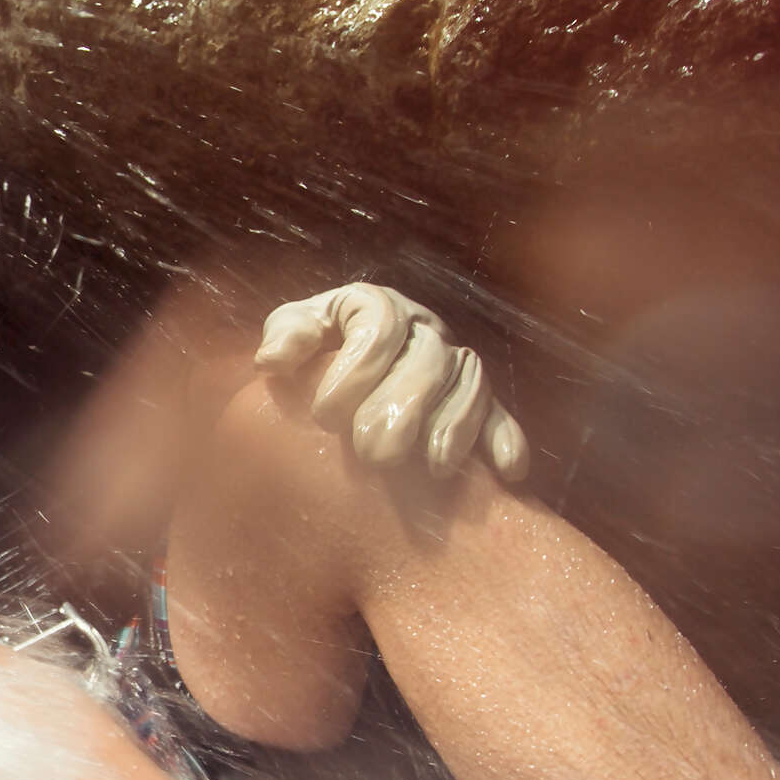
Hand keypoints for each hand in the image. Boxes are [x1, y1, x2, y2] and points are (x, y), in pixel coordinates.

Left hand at [256, 283, 530, 481]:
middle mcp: (424, 330)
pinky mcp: (480, 398)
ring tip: (434, 469)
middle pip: (428, 359)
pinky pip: (501, 412)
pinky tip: (507, 472)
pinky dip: (506, 439)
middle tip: (373, 455)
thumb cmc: (315, 352)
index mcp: (378, 307)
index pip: (378, 327)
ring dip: (455, 427)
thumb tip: (272, 361)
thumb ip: (288, 338)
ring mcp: (455, 362)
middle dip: (403, 408)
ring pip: (470, 384)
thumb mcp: (295, 335)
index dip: (355, 371)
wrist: (341, 368)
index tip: (324, 418)